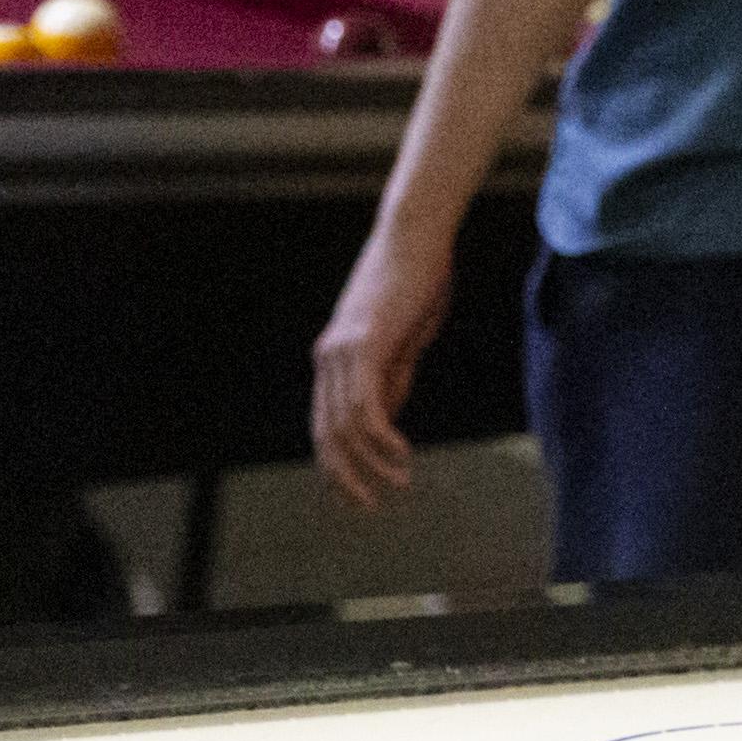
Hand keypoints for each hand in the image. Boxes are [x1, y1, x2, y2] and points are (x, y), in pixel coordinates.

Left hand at [309, 218, 455, 509]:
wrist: (416, 235)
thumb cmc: (418, 278)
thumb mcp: (405, 337)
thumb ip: (393, 374)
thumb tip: (387, 414)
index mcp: (334, 356)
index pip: (324, 424)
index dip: (338, 465)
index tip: (359, 493)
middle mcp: (329, 356)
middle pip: (326, 434)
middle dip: (346, 477)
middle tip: (370, 506)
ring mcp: (343, 351)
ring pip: (345, 427)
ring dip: (372, 463)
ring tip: (399, 483)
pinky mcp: (366, 345)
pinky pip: (367, 406)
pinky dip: (383, 438)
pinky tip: (401, 454)